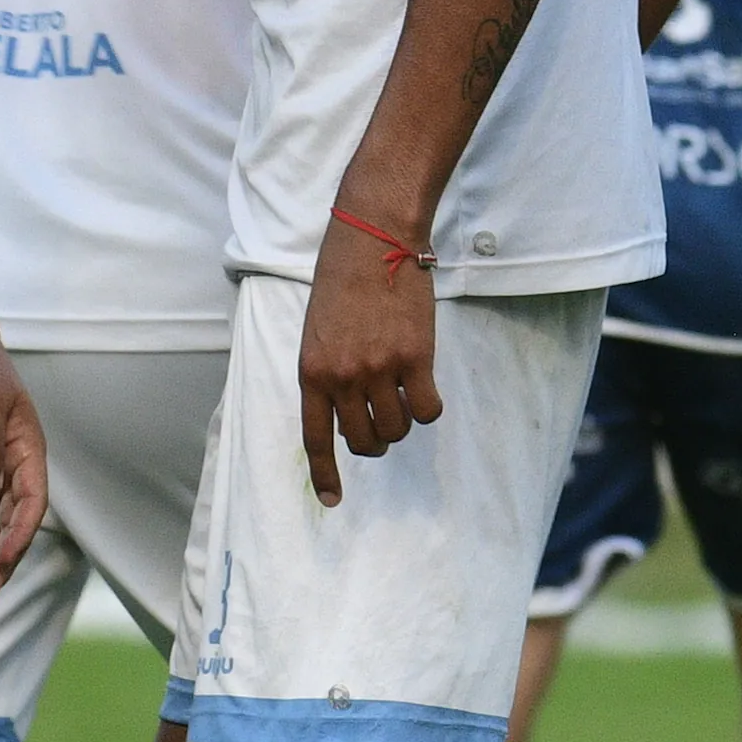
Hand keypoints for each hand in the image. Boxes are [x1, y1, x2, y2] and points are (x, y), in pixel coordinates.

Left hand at [296, 223, 442, 506]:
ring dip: (403, 421)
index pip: (316, 437)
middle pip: (364, 442)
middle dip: (376, 442)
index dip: (324, 474)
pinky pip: (428, 411)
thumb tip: (347, 413)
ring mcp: (380, 370)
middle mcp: (343, 377)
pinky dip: (429, 407)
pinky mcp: (415, 359)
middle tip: (384, 421)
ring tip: (403, 392)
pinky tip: (425, 386)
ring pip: (397, 430)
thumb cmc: (343, 281)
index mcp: (312, 371)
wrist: (373, 240)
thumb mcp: (318, 332)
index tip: (332, 501)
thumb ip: (328, 373)